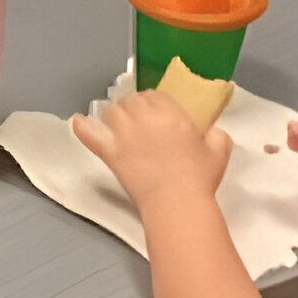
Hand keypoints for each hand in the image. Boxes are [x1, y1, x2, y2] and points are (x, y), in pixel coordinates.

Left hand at [74, 91, 231, 207]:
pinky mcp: (110, 153)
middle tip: (142, 123)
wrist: (176, 201)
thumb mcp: (219, 151)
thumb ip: (217, 136)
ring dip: (117, 116)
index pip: (155, 96)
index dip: (155, 103)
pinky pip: (91, 135)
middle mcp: (144, 119)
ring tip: (122, 127)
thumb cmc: (199, 177)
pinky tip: (78, 122)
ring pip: (112, 113)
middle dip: (136, 108)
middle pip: (132, 101)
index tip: (158, 114)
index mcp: (171, 114)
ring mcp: (124, 135)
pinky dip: (83, 128)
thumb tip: (212, 132)